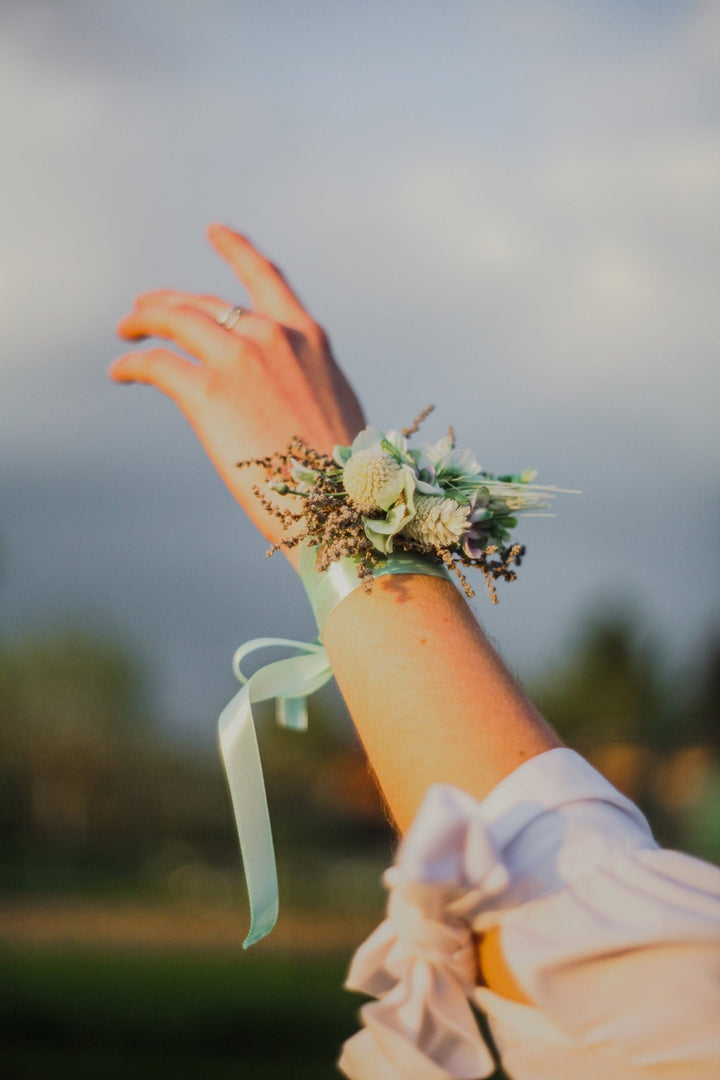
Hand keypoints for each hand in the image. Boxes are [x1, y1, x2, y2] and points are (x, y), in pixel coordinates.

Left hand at [111, 225, 364, 567]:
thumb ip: (303, 376)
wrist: (334, 501)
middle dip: (170, 302)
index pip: (265, 277)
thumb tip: (281, 386)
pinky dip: (133, 364)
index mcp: (306, 337)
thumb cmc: (339, 468)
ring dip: (144, 322)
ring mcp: (238, 361)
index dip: (236, 249)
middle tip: (145, 309)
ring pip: (174, 322)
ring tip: (126, 330)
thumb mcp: (331, 401)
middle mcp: (271, 336)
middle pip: (205, 302)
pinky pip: (157, 365)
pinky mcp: (207, 394)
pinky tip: (121, 370)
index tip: (215, 231)